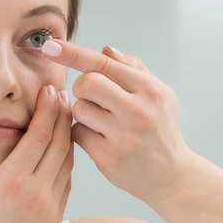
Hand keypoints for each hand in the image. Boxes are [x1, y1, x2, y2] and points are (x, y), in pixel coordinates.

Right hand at [0, 85, 72, 222]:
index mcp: (10, 181)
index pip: (39, 135)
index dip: (48, 109)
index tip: (51, 91)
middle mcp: (36, 192)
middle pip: (60, 144)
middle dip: (63, 116)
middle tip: (63, 95)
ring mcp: (49, 208)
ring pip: (68, 163)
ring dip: (68, 139)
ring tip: (65, 119)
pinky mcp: (55, 221)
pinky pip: (66, 184)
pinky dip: (66, 163)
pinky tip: (61, 153)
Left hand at [42, 40, 191, 203]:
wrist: (172, 176)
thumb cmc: (160, 128)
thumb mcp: (158, 94)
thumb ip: (132, 69)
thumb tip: (105, 50)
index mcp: (150, 89)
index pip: (104, 64)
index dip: (73, 53)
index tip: (50, 47)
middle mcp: (139, 110)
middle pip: (87, 83)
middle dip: (80, 87)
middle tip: (90, 97)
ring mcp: (124, 135)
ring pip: (79, 109)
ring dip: (82, 112)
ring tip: (100, 121)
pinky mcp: (109, 157)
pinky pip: (77, 133)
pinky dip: (82, 133)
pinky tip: (99, 139)